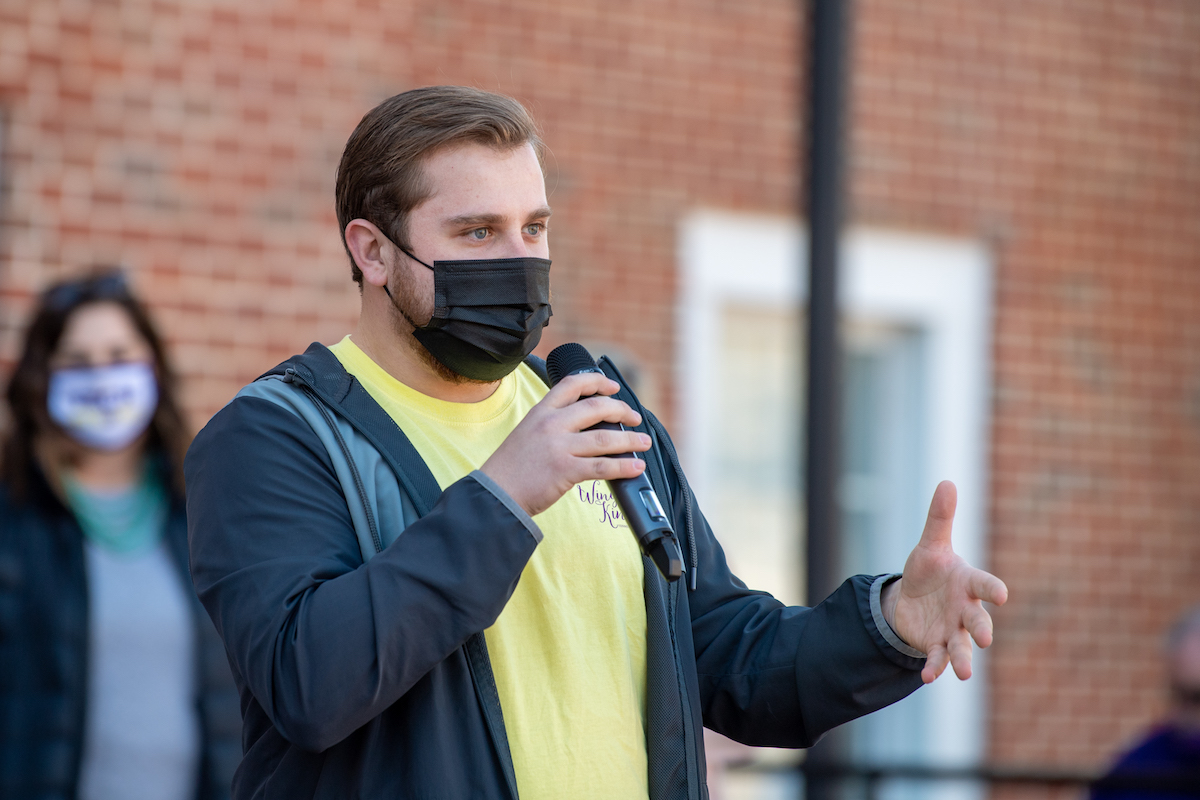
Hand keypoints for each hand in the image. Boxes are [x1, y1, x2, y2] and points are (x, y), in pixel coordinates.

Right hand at [480, 372, 650, 516]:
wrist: (495, 494)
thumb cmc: (511, 468)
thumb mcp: (527, 433)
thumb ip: (552, 426)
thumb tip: (587, 429)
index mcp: (540, 412)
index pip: (572, 384)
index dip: (597, 382)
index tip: (614, 387)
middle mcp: (551, 424)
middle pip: (596, 407)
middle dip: (621, 411)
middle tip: (634, 418)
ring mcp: (558, 447)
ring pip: (605, 439)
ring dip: (630, 440)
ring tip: (644, 442)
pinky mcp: (565, 470)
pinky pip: (603, 467)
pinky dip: (624, 467)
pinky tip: (636, 467)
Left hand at [883, 481, 1008, 683]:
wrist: (912, 598)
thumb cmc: (929, 569)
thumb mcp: (929, 544)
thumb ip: (940, 518)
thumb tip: (947, 481)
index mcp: (966, 581)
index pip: (983, 585)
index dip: (991, 589)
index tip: (1002, 595)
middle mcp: (964, 609)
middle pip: (976, 619)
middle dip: (981, 628)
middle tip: (984, 638)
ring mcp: (951, 629)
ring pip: (961, 646)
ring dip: (963, 658)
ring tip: (965, 673)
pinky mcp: (935, 644)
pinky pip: (936, 658)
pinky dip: (934, 668)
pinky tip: (927, 679)